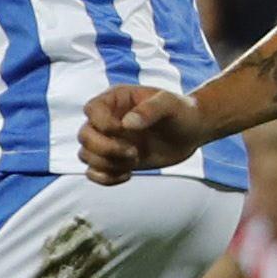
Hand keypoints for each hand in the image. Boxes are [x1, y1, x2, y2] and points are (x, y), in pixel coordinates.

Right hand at [81, 84, 204, 182]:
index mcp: (115, 99)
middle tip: (134, 152)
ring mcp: (109, 140)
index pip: (91, 109)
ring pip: (86, 155)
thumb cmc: (182, 112)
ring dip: (107, 163)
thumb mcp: (171, 104)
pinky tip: (128, 174)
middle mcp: (107, 119)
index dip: (103, 123)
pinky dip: (105, 178)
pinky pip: (94, 173)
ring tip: (135, 160)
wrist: (192, 131)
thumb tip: (126, 124)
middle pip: (84, 136)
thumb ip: (150, 109)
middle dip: (106, 148)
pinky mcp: (115, 159)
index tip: (126, 130)